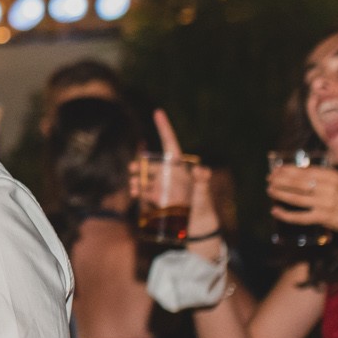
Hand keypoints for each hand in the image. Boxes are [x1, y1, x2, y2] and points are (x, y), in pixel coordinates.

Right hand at [131, 110, 221, 240]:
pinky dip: (136, 190)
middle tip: (133, 169)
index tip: (158, 112)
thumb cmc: (203, 205)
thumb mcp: (203, 192)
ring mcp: (161, 185)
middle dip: (140, 164)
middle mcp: (168, 173)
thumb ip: (203, 180)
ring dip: (136, 179)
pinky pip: (142, 190)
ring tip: (134, 186)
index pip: (170, 144)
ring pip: (144, 177)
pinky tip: (135, 194)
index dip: (164, 128)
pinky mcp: (155, 197)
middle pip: (151, 163)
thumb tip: (201, 169)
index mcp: (179, 166)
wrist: (197, 225)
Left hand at [267, 164, 337, 236]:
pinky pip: (300, 216)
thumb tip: (297, 173)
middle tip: (269, 179)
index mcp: (332, 176)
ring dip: (280, 194)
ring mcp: (325, 203)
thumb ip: (322, 177)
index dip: (287, 170)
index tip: (276, 170)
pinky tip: (276, 211)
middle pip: (298, 183)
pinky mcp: (323, 218)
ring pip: (296, 198)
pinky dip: (286, 214)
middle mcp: (328, 188)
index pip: (305, 171)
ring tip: (270, 191)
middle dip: (280, 180)